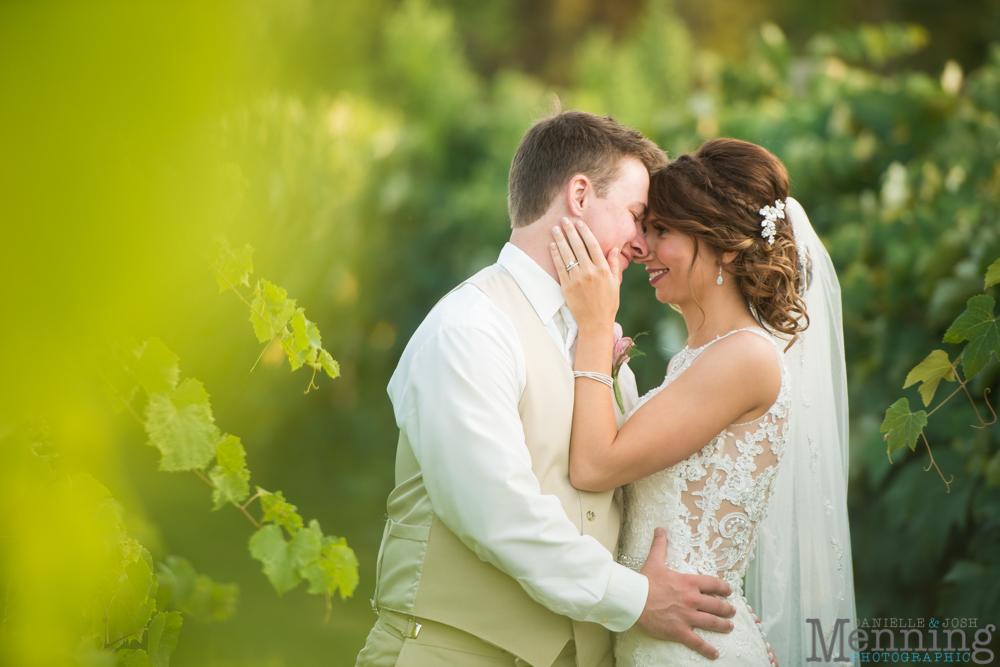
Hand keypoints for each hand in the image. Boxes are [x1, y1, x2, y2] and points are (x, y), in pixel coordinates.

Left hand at [549, 217, 619, 333]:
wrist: (595, 322)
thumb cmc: (608, 303)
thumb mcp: (615, 283)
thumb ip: (614, 265)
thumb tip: (615, 248)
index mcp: (603, 270)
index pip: (593, 245)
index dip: (585, 232)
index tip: (579, 222)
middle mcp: (590, 272)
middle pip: (578, 246)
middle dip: (570, 231)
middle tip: (564, 220)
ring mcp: (577, 279)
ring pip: (567, 255)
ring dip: (560, 240)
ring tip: (555, 228)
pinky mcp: (567, 286)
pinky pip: (560, 267)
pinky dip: (555, 255)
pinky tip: (552, 246)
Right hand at [636, 528, 735, 659]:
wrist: (634, 599)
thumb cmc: (644, 581)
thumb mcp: (654, 561)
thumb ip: (660, 545)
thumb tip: (660, 530)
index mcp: (688, 583)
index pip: (713, 584)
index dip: (724, 588)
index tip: (729, 591)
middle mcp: (692, 600)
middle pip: (716, 605)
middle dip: (727, 609)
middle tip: (731, 611)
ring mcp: (687, 616)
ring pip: (712, 623)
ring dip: (723, 626)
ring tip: (729, 627)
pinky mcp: (679, 631)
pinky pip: (697, 642)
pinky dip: (707, 649)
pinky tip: (715, 653)